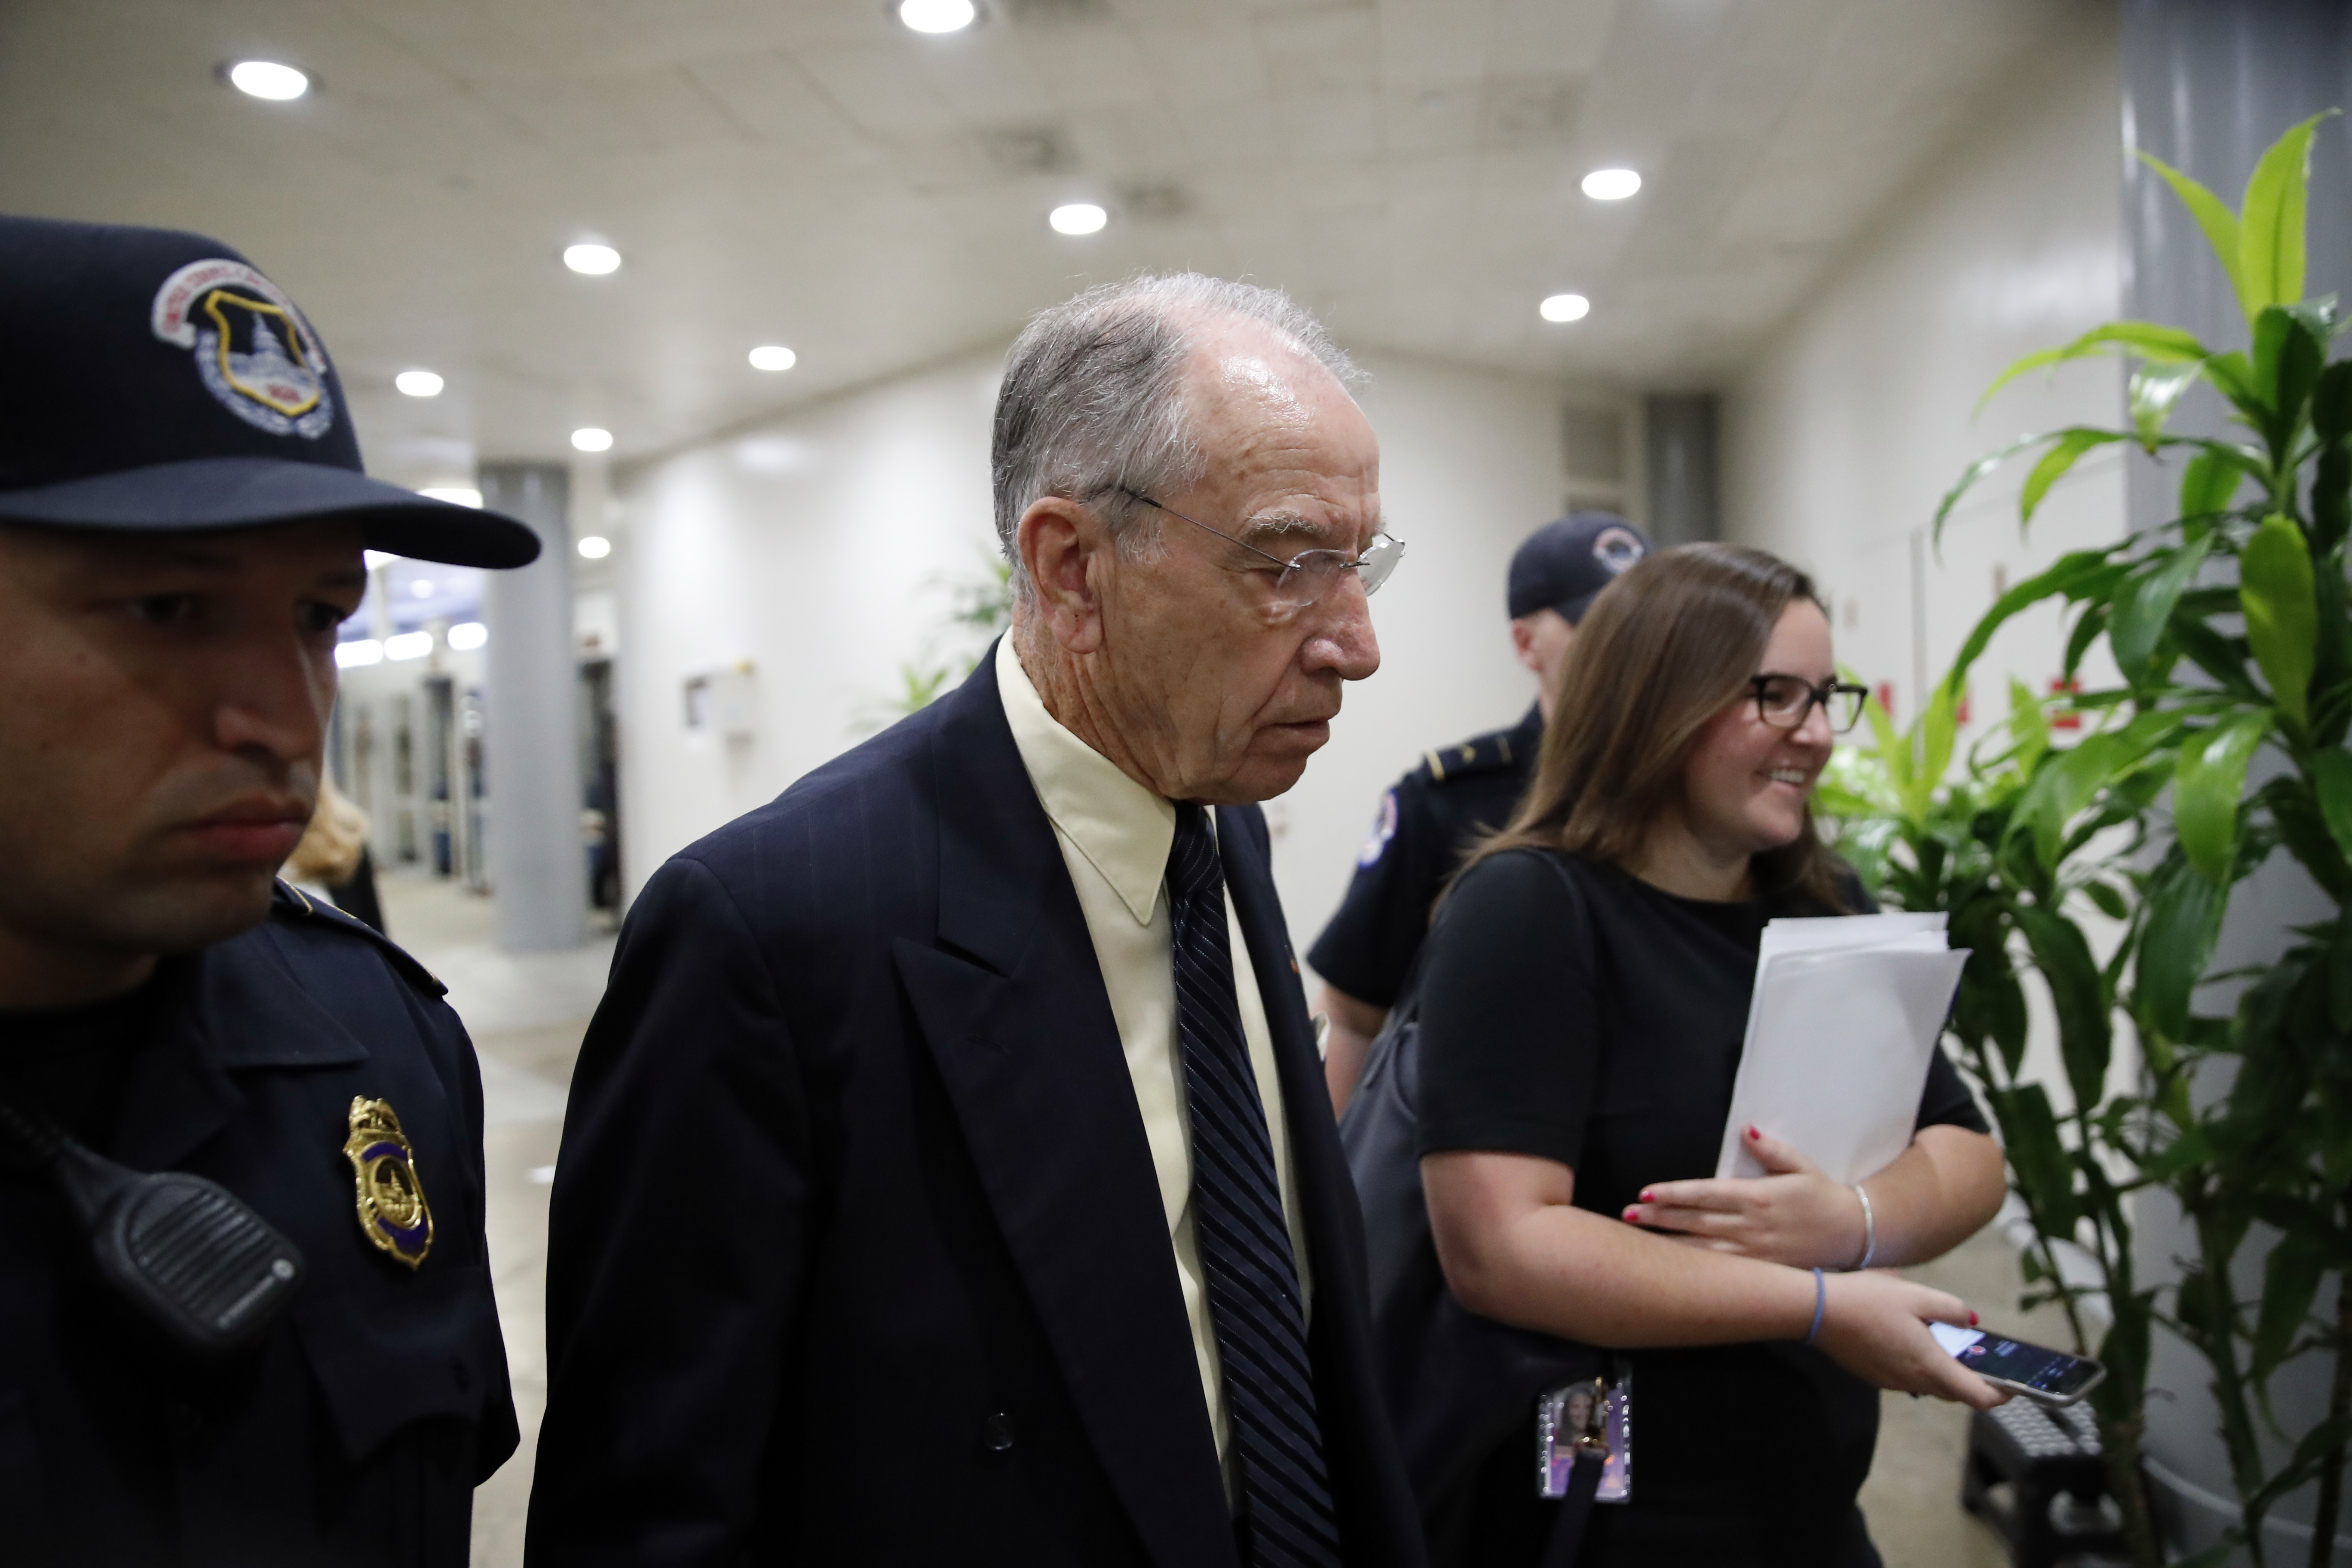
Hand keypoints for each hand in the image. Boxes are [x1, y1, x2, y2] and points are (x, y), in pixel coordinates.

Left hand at [1622, 1126, 1865, 1269]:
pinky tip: (1669, 1264)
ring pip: (1701, 1249)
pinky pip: (1719, 1270)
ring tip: (1637, 1237)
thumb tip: (1746, 1129)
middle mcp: (1750, 1227)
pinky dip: (1692, 1267)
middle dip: (1658, 1218)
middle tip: (1626, 1215)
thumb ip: (1771, 1149)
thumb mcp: (1801, 1166)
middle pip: (1695, 1222)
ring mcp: (1753, 1253)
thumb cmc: (1823, 1197)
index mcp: (1756, 1197)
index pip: (1705, 1194)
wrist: (1855, 1235)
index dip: (1673, 1194)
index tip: (1644, 1193)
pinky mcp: (1759, 1271)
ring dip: (1667, 1243)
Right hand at [1813, 1270, 2007, 1408]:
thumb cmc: (1866, 1300)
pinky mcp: (1875, 1375)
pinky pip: (1908, 1376)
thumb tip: (1971, 1322)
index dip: (2003, 1394)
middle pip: (1956, 1392)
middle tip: (1980, 1354)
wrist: (1816, 1310)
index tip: (2015, 1384)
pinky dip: (1920, 1364)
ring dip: (1944, 1370)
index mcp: (1930, 1364)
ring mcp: (1891, 1381)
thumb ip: (1951, 1309)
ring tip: (1943, 1340)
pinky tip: (1909, 1337)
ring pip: (1931, 1384)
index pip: (1979, 1397)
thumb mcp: (1917, 1294)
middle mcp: (1913, 1380)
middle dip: (1974, 1378)